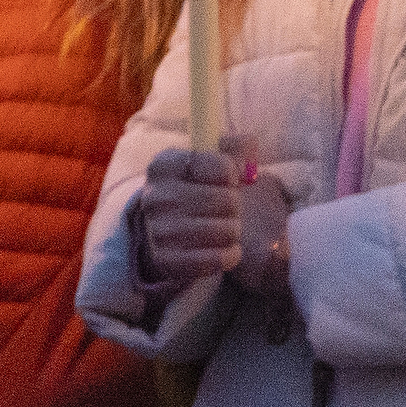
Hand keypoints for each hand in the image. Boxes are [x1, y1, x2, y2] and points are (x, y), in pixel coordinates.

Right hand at [139, 135, 289, 293]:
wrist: (166, 229)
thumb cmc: (198, 188)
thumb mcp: (212, 160)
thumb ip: (236, 147)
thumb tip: (250, 144)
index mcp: (164, 165)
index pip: (220, 166)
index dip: (232, 174)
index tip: (228, 178)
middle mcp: (155, 197)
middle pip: (227, 200)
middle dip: (235, 204)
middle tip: (224, 207)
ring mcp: (158, 231)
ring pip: (226, 231)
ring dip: (233, 230)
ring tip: (220, 226)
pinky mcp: (167, 261)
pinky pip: (218, 260)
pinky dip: (229, 255)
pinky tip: (221, 247)